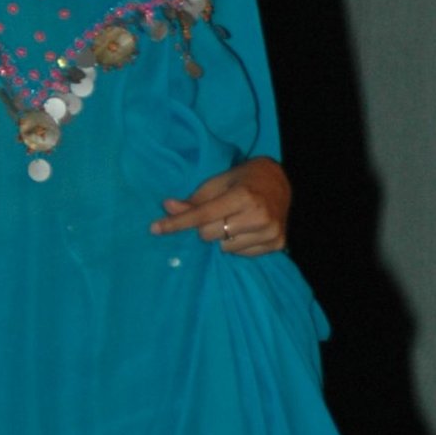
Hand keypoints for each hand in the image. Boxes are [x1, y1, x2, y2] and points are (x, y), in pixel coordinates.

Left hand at [151, 156, 290, 255]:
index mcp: (243, 196)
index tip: (155, 228)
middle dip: (205, 227)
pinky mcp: (277, 243)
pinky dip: (237, 244)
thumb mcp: (218, 182)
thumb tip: (167, 208)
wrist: (280, 182)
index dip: (177, 223)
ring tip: (236, 220)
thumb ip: (194, 200)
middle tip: (217, 214)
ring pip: (225, 248)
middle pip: (210, 235)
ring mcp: (270, 232)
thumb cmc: (244, 180)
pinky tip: (247, 229)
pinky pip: (242, 255)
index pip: (202, 215)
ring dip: (222, 237)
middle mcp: (258, 215)